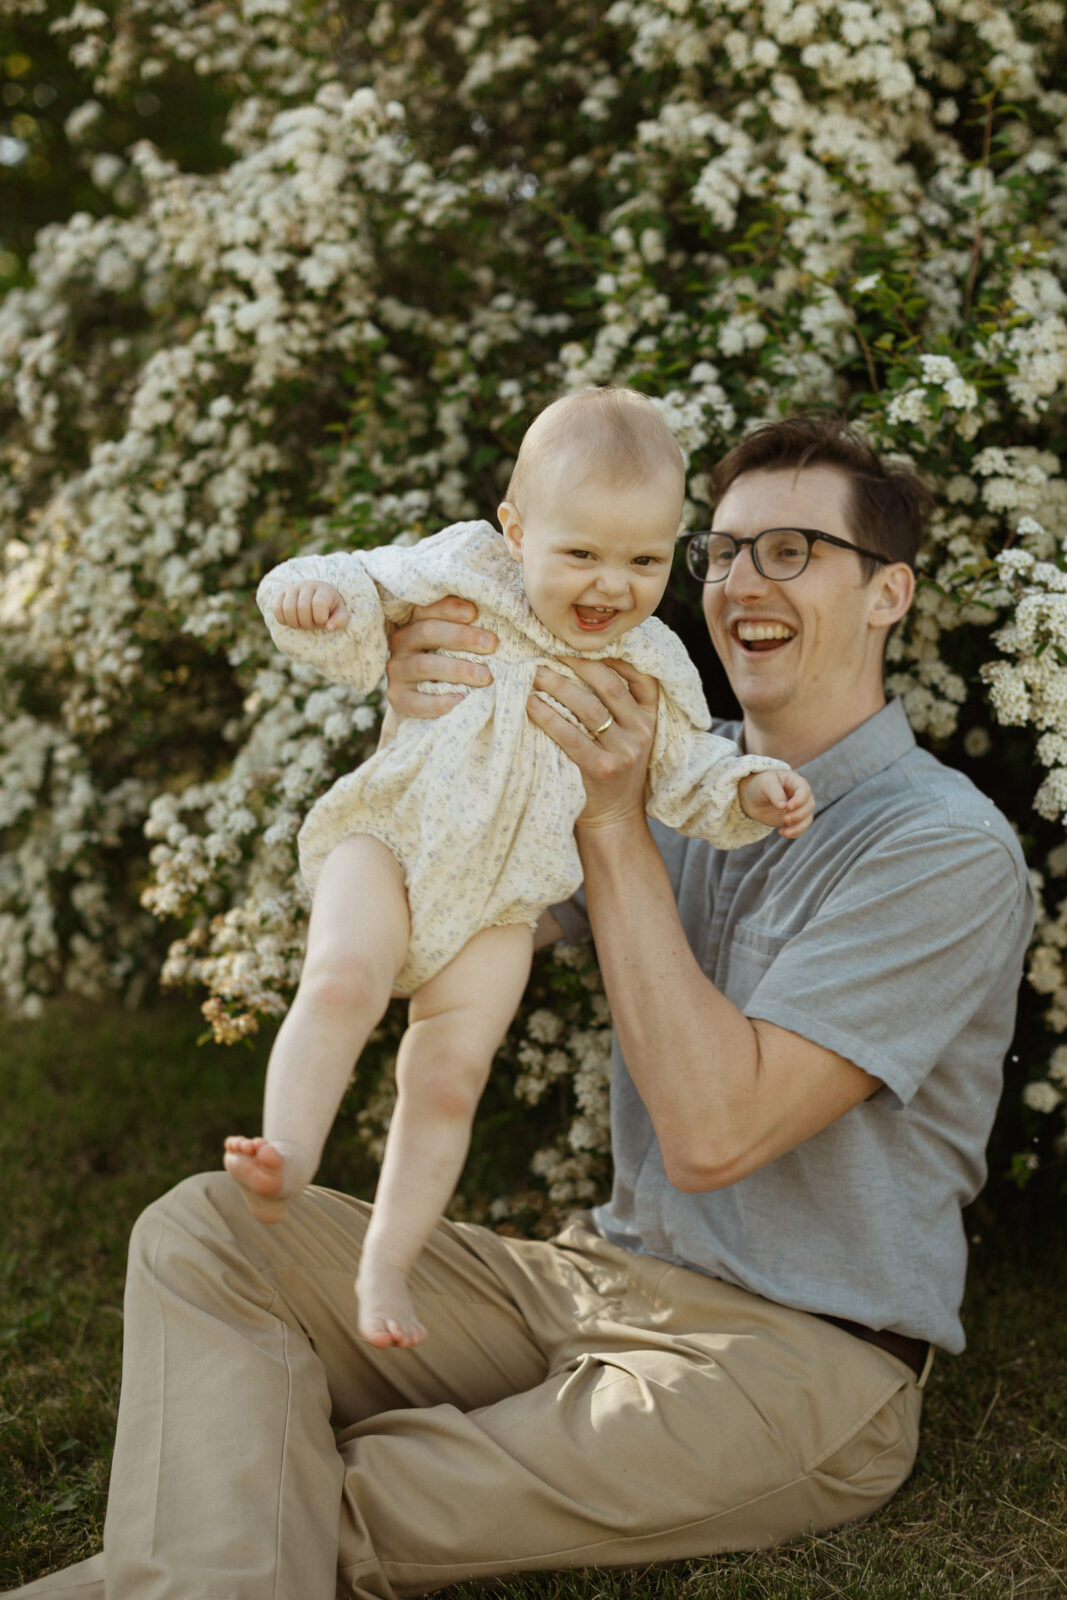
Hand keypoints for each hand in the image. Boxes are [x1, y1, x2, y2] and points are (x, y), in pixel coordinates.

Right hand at [273, 581, 347, 631]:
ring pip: (288, 608)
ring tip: (302, 623)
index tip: (323, 621)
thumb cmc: (330, 609)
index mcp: (324, 589)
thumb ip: (339, 621)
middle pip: (302, 607)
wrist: (317, 598)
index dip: (320, 618)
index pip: (319, 603)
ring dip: (295, 623)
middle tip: (312, 624)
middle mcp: (307, 585)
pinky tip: (291, 620)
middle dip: (307, 623)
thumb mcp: (340, 614)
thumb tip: (328, 628)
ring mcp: (292, 588)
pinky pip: (276, 608)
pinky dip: (283, 619)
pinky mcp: (281, 593)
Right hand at [385, 596, 497, 718]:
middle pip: (427, 632)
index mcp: (415, 622)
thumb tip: (500, 626)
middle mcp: (402, 643)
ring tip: (485, 676)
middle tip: (491, 645)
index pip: (428, 609)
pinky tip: (458, 701)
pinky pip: (415, 702)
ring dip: (457, 669)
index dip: (450, 608)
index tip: (474, 613)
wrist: (421, 697)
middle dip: (462, 637)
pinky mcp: (397, 698)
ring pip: (423, 666)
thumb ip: (468, 629)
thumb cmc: (449, 660)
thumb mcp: (453, 642)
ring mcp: (397, 671)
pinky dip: (437, 702)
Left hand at [527, 658, 658, 830]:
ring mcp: (624, 752)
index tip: (584, 642)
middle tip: (549, 651)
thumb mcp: (628, 737)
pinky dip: (548, 717)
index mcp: (650, 719)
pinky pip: (571, 736)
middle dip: (578, 664)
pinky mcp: (601, 769)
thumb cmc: (612, 770)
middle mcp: (642, 732)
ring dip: (559, 686)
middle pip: (609, 685)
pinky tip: (531, 705)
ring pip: (590, 707)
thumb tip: (579, 663)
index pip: (641, 677)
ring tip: (534, 674)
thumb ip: (618, 708)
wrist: (614, 819)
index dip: (614, 656)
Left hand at [737, 769, 814, 837]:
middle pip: (809, 805)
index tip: (788, 807)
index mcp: (796, 782)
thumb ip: (774, 792)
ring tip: (784, 832)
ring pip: (807, 819)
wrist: (752, 797)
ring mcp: (799, 808)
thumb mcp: (765, 783)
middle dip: (800, 814)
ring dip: (799, 827)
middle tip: (785, 819)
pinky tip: (782, 832)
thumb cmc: (760, 785)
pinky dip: (795, 833)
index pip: (805, 790)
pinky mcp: (794, 820)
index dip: (800, 800)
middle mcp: (801, 795)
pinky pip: (800, 828)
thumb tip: (783, 806)